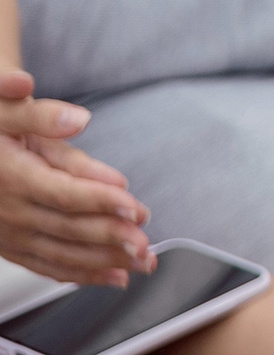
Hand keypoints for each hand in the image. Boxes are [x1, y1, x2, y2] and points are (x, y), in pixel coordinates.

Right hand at [0, 69, 150, 286]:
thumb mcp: (8, 112)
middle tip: (146, 245)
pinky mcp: (10, 245)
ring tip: (141, 263)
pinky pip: (46, 264)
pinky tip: (112, 276)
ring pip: (62, 253)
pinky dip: (81, 274)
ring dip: (104, 262)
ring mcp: (8, 233)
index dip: (102, 202)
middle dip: (111, 238)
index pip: (64, 194)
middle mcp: (10, 210)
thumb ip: (42, 117)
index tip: (135, 207)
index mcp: (13, 176)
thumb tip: (78, 120)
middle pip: (68, 228)